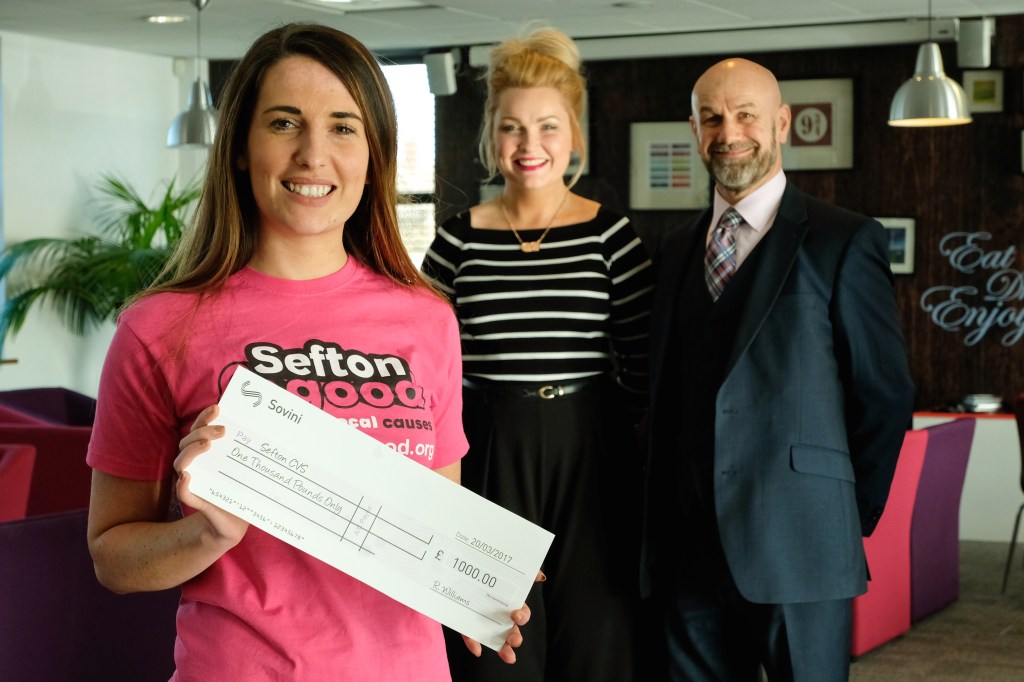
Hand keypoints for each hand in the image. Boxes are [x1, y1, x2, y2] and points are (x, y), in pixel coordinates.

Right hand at [173, 404, 248, 546]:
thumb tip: (263, 427)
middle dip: (202, 432)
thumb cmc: (241, 492)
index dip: (204, 417)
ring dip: (191, 451)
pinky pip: (183, 493)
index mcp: (208, 454)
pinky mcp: (195, 501)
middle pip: (188, 441)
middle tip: (222, 430)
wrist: (234, 523)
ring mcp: (193, 482)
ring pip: (181, 463)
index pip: (200, 430)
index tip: (218, 407)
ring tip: (206, 446)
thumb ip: (249, 453)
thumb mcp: (248, 470)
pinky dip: (183, 485)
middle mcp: (196, 465)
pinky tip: (187, 477)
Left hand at [461, 570, 542, 663]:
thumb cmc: (485, 563)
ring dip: (502, 648)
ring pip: (494, 637)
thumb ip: (524, 570)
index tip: (516, 615)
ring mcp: (481, 618)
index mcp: (508, 601)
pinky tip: (477, 651)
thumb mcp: (504, 564)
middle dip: (515, 636)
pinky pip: (469, 635)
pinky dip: (473, 643)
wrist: (455, 563)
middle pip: (510, 628)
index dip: (522, 616)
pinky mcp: (464, 621)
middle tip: (515, 640)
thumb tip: (541, 577)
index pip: (521, 612)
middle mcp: (497, 612)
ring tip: (509, 657)